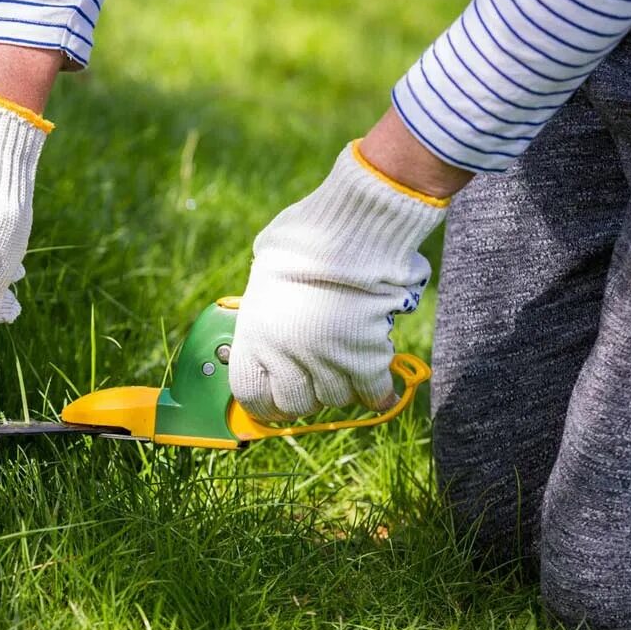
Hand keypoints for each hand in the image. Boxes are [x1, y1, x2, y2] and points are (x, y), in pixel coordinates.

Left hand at [229, 141, 447, 420]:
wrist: (352, 226)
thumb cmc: (308, 239)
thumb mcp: (266, 274)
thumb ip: (266, 311)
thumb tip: (269, 329)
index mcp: (255, 333)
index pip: (250, 394)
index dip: (265, 401)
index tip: (277, 398)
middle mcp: (287, 354)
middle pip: (296, 403)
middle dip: (308, 393)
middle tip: (318, 376)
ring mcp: (327, 359)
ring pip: (335, 399)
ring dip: (342, 385)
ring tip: (347, 361)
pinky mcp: (367, 356)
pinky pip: (372, 393)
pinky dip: (377, 391)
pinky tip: (380, 382)